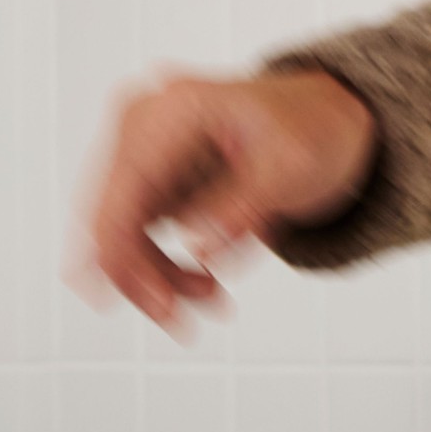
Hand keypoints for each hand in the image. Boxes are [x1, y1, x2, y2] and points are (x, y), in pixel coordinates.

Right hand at [81, 68, 377, 329]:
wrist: (319, 120)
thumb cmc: (307, 128)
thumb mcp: (291, 168)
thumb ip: (243, 206)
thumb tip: (201, 245)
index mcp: (172, 112)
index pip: (121, 200)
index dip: (128, 263)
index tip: (158, 306)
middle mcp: (144, 129)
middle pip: (112, 224)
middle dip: (145, 280)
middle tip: (182, 319)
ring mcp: (142, 155)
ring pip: (122, 241)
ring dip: (159, 280)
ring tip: (211, 296)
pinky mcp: (149, 182)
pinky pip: (139, 240)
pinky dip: (166, 270)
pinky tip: (203, 283)